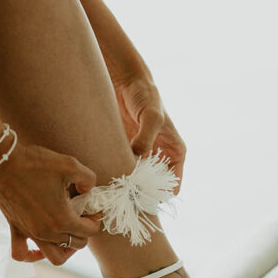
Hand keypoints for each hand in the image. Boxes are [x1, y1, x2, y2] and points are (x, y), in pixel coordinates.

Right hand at [0, 141, 103, 263]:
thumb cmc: (34, 163)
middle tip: (82, 215)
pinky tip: (38, 247)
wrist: (0, 162)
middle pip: (76, 244)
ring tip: (68, 235)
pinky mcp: (15, 228)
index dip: (96, 220)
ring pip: (54, 257)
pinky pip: (21, 253)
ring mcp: (29, 233)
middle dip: (84, 231)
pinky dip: (32, 255)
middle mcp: (46, 232)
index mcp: (62, 219)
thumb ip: (88, 178)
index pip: (89, 231)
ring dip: (66, 249)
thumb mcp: (70, 165)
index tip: (93, 208)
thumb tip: (88, 189)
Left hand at [109, 65, 186, 194]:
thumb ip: (146, 138)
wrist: (126, 80)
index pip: (172, 187)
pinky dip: (112, 176)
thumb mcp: (151, 116)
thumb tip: (139, 159)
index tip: (139, 197)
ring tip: (109, 188)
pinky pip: (120, 171)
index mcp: (175, 153)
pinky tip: (101, 177)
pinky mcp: (124, 151)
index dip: (158, 195)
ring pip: (135, 182)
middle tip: (120, 197)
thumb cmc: (145, 95)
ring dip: (124, 186)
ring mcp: (142, 156)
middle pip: (152, 188)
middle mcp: (160, 157)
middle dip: (138, 194)